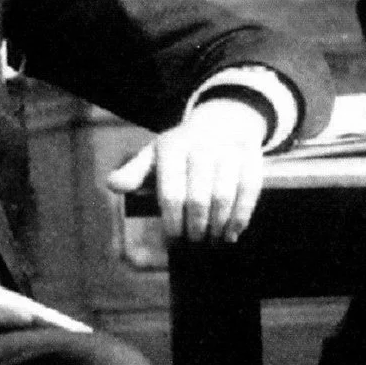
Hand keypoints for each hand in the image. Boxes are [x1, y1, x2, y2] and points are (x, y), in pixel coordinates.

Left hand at [105, 95, 269, 244]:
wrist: (222, 122)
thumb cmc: (182, 149)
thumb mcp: (156, 155)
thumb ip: (135, 172)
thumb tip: (113, 185)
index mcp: (172, 147)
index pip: (171, 192)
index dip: (172, 220)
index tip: (174, 239)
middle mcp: (201, 146)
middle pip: (198, 198)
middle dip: (196, 226)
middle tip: (195, 242)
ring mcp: (229, 150)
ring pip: (224, 196)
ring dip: (219, 225)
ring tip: (213, 242)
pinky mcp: (252, 155)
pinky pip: (249, 190)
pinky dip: (242, 215)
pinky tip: (233, 233)